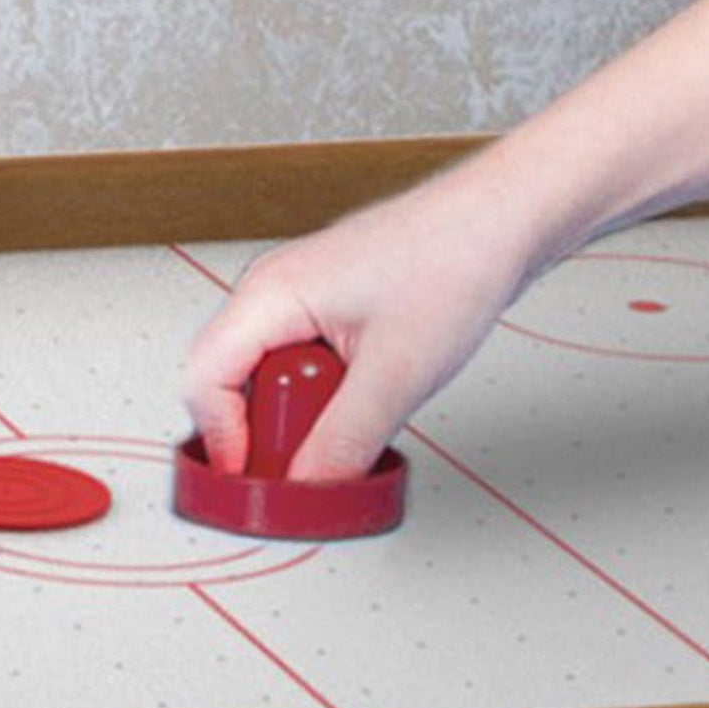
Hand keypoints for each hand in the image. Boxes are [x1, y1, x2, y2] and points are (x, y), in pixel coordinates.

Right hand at [181, 159, 542, 481]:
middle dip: (272, 428)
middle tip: (322, 451)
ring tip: (362, 411)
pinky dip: (331, 395)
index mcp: (270, 293)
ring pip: (274, 376)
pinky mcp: (333, 306)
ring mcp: (303, 296)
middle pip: (234, 381)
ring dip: (308, 412)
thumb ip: (343, 441)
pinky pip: (308, 366)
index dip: (224, 440)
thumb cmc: (454, 261)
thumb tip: (308, 487)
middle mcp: (275, 290)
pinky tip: (373, 395)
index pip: (205, 379)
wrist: (503, 220)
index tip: (260, 481)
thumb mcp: (397, 374)